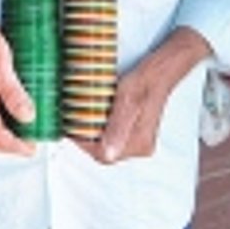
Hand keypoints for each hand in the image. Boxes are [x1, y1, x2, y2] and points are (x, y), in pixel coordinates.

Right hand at [0, 13, 35, 156]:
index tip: (32, 149)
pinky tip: (20, 112)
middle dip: (11, 146)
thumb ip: (12, 92)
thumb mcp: (0, 65)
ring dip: (9, 135)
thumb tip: (27, 116)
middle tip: (32, 145)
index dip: (15, 146)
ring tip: (29, 132)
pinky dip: (7, 121)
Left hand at [73, 27, 211, 164]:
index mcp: (139, 143)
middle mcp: (141, 147)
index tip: (71, 131)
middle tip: (76, 122)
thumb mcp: (127, 100)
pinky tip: (100, 117)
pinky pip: (114, 139)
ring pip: (108, 147)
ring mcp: (140, 142)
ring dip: (94, 135)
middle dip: (88, 140)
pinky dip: (103, 130)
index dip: (83, 144)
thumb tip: (108, 152)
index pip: (103, 155)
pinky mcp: (137, 135)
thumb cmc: (144, 81)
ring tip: (86, 118)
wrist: (158, 73)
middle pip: (105, 154)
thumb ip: (117, 127)